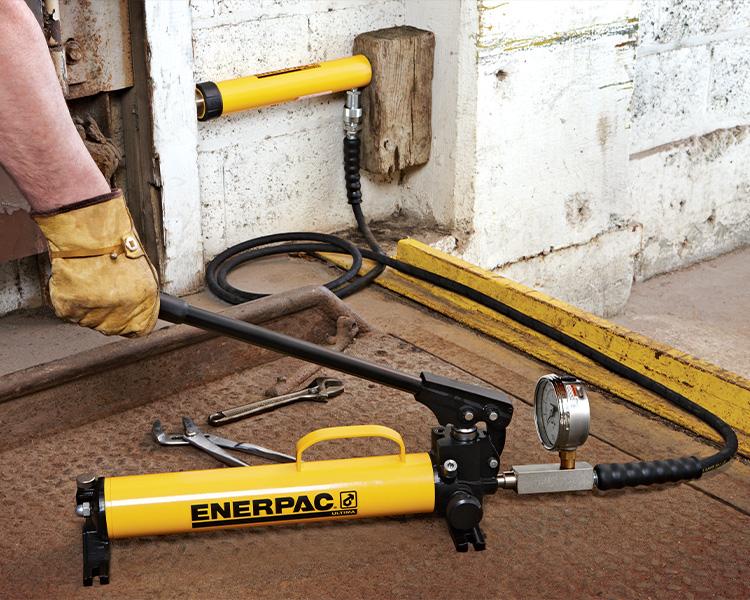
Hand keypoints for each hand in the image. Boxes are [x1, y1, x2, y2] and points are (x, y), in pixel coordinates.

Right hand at [32, 190, 159, 336]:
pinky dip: (70, 299)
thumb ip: (142, 296)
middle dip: (109, 313)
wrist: (90, 232)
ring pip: (89, 320)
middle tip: (103, 289)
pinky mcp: (69, 308)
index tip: (126, 313)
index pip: (139, 329)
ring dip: (88, 306)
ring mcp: (93, 312)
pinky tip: (76, 281)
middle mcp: (120, 312)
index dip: (131, 321)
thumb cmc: (118, 244)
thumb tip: (138, 307)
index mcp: (143, 303)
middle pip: (113, 327)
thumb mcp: (144, 273)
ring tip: (89, 281)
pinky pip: (69, 311)